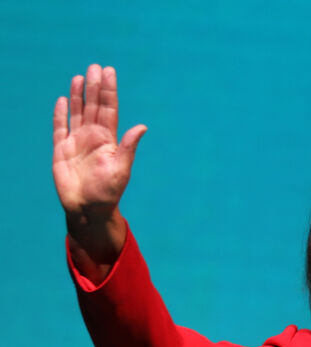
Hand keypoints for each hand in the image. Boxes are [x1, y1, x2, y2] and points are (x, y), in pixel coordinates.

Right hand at [53, 64, 145, 217]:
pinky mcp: (61, 151)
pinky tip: (63, 101)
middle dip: (94, 87)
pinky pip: (60, 128)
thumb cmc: (108, 193)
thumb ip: (128, 147)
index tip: (109, 72)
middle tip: (95, 66)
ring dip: (78, 96)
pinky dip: (61, 115)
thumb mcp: (121, 169)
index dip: (109, 91)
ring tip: (79, 77)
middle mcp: (93, 138)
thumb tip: (142, 126)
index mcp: (108, 140)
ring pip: (78, 113)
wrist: (88, 210)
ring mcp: (77, 143)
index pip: (109, 110)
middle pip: (93, 107)